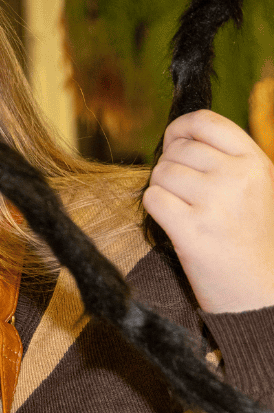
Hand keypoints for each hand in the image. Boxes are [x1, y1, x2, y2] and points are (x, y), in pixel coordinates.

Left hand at [143, 109, 273, 312]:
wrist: (259, 292)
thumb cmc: (250, 237)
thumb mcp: (255, 187)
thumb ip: (224, 157)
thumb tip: (176, 134)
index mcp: (255, 162)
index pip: (205, 121)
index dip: (180, 129)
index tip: (174, 143)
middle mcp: (237, 177)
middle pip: (176, 150)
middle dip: (170, 168)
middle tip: (185, 194)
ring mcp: (214, 203)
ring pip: (160, 174)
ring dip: (163, 190)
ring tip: (185, 210)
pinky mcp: (191, 229)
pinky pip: (152, 199)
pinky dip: (156, 209)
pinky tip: (176, 223)